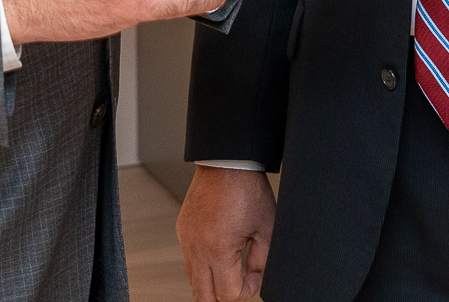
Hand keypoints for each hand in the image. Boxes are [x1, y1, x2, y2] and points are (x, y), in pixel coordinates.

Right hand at [179, 166, 274, 300]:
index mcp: (218, 249)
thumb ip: (262, 260)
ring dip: (212, 283)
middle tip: (240, 286)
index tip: (256, 277)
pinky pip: (189, 260)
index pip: (228, 295)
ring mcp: (186, 240)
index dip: (247, 291)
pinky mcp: (182, 231)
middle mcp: (196, 248)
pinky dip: (203, 265)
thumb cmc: (248, 189)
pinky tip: (219, 254)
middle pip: (203, 298)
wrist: (226, 161)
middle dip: (224, 297)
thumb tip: (255, 279)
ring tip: (231, 270)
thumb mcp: (266, 227)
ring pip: (193, 281)